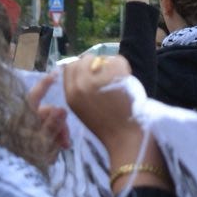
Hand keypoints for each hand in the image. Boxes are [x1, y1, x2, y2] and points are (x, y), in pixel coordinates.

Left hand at [25, 72, 71, 164]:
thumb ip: (52, 127)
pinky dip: (46, 147)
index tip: (56, 74)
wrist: (4, 179)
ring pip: (46, 128)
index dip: (46, 83)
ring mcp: (24, 132)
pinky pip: (40, 140)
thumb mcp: (40, 143)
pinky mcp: (24, 143)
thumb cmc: (22, 159)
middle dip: (60, 127)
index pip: (36, 94)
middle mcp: (24, 121)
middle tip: (66, 144)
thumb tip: (62, 110)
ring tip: (52, 156)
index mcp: (25, 116)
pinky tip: (47, 159)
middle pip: (48, 114)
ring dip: (54, 140)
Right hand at [62, 52, 171, 193]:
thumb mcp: (83, 109)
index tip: (93, 72)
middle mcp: (80, 86)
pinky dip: (124, 66)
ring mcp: (97, 80)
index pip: (69, 67)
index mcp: (71, 95)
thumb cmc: (107, 127)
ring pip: (101, 58)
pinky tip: (127, 78)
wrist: (126, 138)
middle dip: (96, 63)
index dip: (82, 67)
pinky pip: (117, 60)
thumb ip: (81, 91)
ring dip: (110, 64)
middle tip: (107, 73)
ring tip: (118, 78)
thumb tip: (85, 71)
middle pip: (84, 59)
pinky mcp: (114, 76)